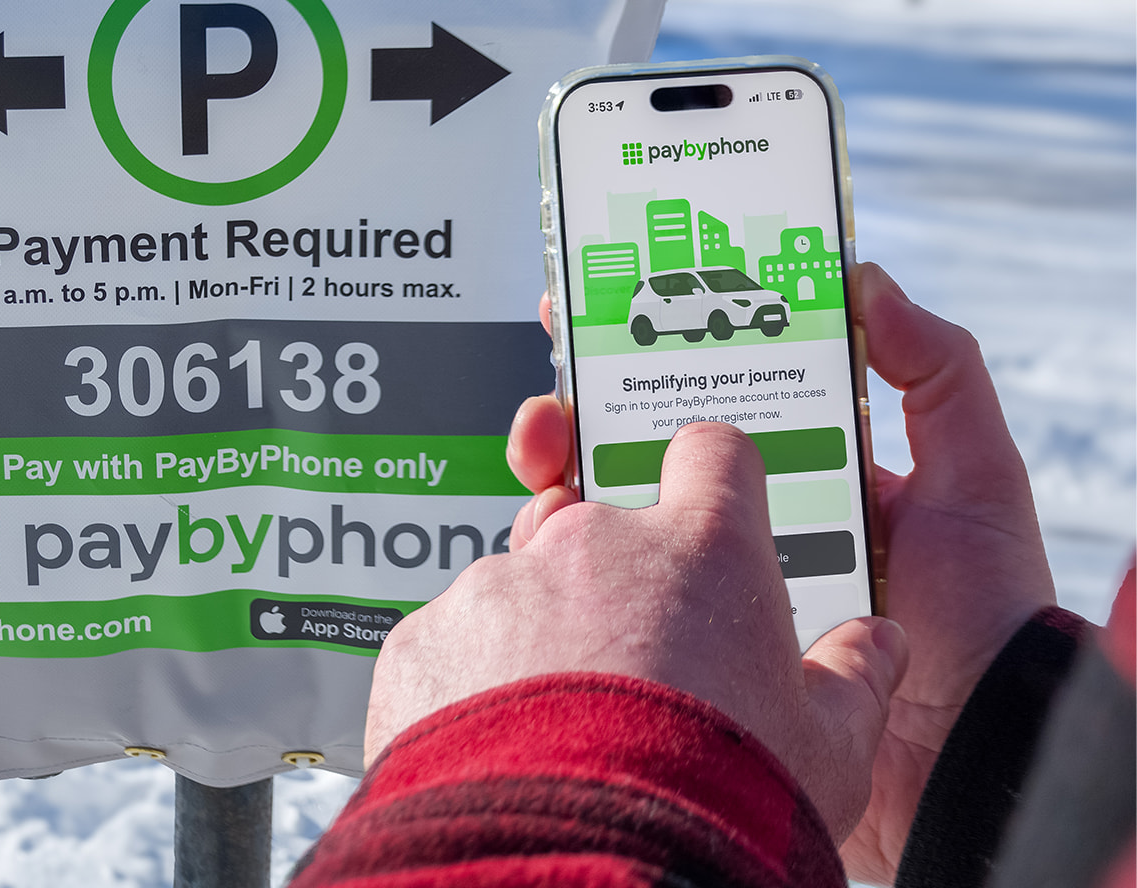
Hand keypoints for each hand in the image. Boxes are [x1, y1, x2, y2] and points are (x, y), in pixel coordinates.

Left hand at [366, 422, 908, 840]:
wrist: (583, 864)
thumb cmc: (716, 802)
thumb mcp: (828, 750)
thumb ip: (853, 679)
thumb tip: (878, 647)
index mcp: (702, 548)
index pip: (712, 456)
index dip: (713, 486)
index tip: (712, 518)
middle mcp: (592, 543)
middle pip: (602, 525)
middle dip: (616, 580)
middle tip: (637, 664)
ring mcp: (498, 585)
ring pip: (521, 586)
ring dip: (538, 634)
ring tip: (564, 723)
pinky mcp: (424, 637)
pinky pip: (452, 641)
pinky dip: (469, 680)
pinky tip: (500, 743)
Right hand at [508, 267, 1054, 879]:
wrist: (965, 753)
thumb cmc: (982, 614)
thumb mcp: (975, 475)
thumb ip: (938, 370)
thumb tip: (864, 280)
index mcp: (804, 474)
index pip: (712, 396)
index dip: (650, 354)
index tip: (600, 311)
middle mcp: (742, 529)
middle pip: (634, 451)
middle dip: (577, 413)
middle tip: (554, 395)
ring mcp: (706, 591)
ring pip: (605, 520)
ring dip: (556, 477)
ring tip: (543, 458)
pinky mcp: (684, 649)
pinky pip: (610, 601)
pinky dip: (563, 565)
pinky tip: (548, 533)